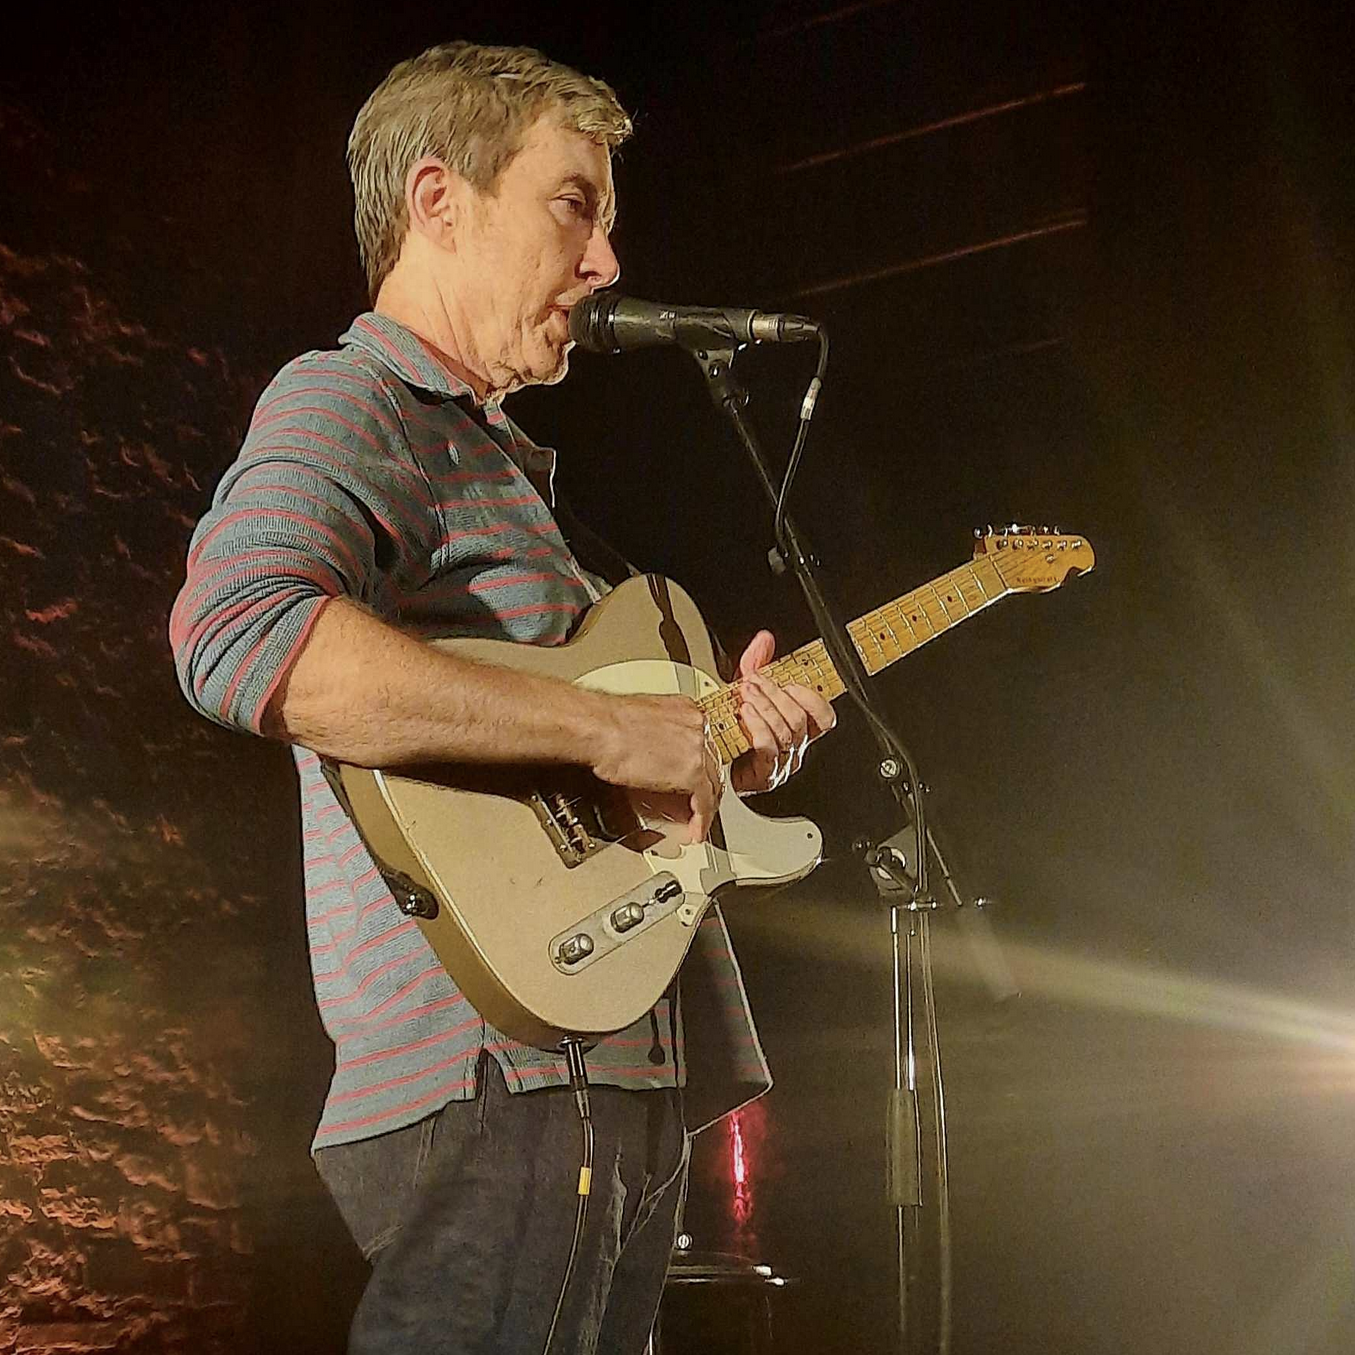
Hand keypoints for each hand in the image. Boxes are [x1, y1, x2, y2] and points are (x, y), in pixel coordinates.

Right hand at [590, 692, 721, 843]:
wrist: (599, 728)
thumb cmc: (607, 724)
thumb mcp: (644, 721)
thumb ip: (660, 735)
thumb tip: (659, 755)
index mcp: (686, 710)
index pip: (705, 744)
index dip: (703, 766)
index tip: (699, 779)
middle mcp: (697, 726)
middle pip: (713, 764)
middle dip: (708, 788)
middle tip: (700, 804)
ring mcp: (697, 749)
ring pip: (713, 784)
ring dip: (705, 806)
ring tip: (698, 821)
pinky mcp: (692, 773)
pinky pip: (703, 802)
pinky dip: (701, 819)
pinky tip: (696, 829)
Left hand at [729, 630, 835, 794]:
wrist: (715, 763)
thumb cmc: (737, 730)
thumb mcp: (748, 692)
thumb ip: (758, 664)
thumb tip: (764, 639)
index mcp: (800, 729)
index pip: (824, 716)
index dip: (812, 698)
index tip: (790, 682)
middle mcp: (795, 747)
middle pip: (799, 718)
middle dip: (776, 694)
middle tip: (755, 681)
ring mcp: (781, 762)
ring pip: (786, 732)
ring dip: (766, 707)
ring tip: (747, 694)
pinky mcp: (764, 774)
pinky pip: (768, 749)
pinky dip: (757, 726)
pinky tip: (745, 714)